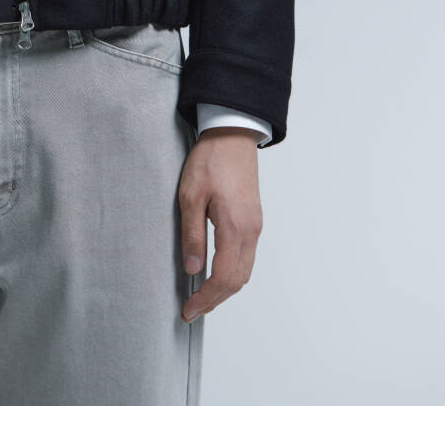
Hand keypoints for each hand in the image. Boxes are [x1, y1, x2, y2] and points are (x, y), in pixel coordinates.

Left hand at [179, 126, 263, 322]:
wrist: (233, 134)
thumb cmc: (211, 160)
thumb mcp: (191, 195)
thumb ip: (192, 234)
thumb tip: (192, 269)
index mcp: (235, 227)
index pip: (223, 278)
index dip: (206, 299)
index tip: (188, 310)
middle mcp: (251, 232)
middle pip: (237, 281)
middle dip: (215, 300)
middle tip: (192, 310)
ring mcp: (255, 227)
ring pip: (245, 272)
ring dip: (225, 289)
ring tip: (202, 297)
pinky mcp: (254, 220)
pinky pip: (247, 258)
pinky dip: (233, 274)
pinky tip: (216, 274)